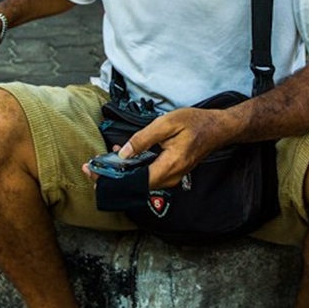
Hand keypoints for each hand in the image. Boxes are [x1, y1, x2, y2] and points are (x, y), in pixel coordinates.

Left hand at [82, 106, 235, 188]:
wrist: (217, 128)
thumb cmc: (195, 122)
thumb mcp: (166, 123)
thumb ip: (143, 139)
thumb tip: (123, 153)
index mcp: (170, 165)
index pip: (136, 181)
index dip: (113, 179)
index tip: (94, 174)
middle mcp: (171, 177)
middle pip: (136, 184)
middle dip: (112, 178)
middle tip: (91, 169)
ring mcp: (172, 177)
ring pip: (141, 181)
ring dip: (122, 172)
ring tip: (103, 161)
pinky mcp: (171, 173)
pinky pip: (148, 175)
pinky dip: (132, 168)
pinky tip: (122, 157)